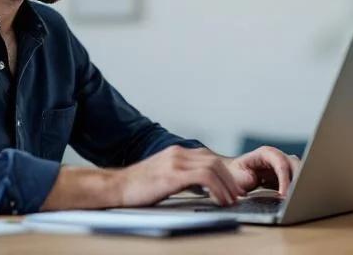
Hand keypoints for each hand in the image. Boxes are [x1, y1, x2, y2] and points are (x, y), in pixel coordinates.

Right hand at [114, 146, 245, 206]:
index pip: (209, 157)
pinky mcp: (173, 174)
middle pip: (215, 160)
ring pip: (214, 167)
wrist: (116, 186)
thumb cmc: (137, 186)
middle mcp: (178, 153)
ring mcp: (176, 162)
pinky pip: (205, 177)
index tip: (231, 187)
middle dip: (230, 179)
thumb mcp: (162, 174)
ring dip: (227, 185)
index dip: (224, 172)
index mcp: (176, 152)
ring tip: (231, 200)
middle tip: (236, 195)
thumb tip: (198, 186)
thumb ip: (180, 174)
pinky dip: (218, 189)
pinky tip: (220, 200)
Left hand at [225, 146, 300, 196]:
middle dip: (299, 182)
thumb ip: (245, 178)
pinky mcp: (287, 177)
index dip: (285, 180)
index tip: (284, 195)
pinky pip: (297, 183)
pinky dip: (297, 191)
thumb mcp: (236, 175)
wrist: (234, 176)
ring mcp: (285, 167)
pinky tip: (295, 202)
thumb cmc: (234, 173)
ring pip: (301, 173)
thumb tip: (254, 181)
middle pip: (296, 166)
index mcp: (267, 153)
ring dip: (300, 186)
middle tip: (296, 199)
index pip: (281, 165)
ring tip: (297, 201)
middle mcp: (279, 158)